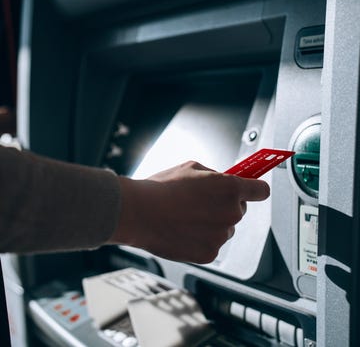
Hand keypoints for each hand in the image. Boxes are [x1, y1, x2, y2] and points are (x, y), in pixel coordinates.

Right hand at [109, 161, 269, 263]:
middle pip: (240, 210)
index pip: (261, 191)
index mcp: (230, 188)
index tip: (253, 190)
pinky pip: (213, 244)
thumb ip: (214, 175)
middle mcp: (231, 213)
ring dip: (214, 224)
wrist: (139, 213)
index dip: (256, 189)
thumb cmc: (162, 188)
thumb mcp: (191, 168)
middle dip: (226, 206)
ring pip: (226, 228)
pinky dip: (202, 240)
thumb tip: (224, 180)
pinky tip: (184, 231)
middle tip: (205, 203)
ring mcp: (221, 235)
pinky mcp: (209, 254)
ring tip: (189, 218)